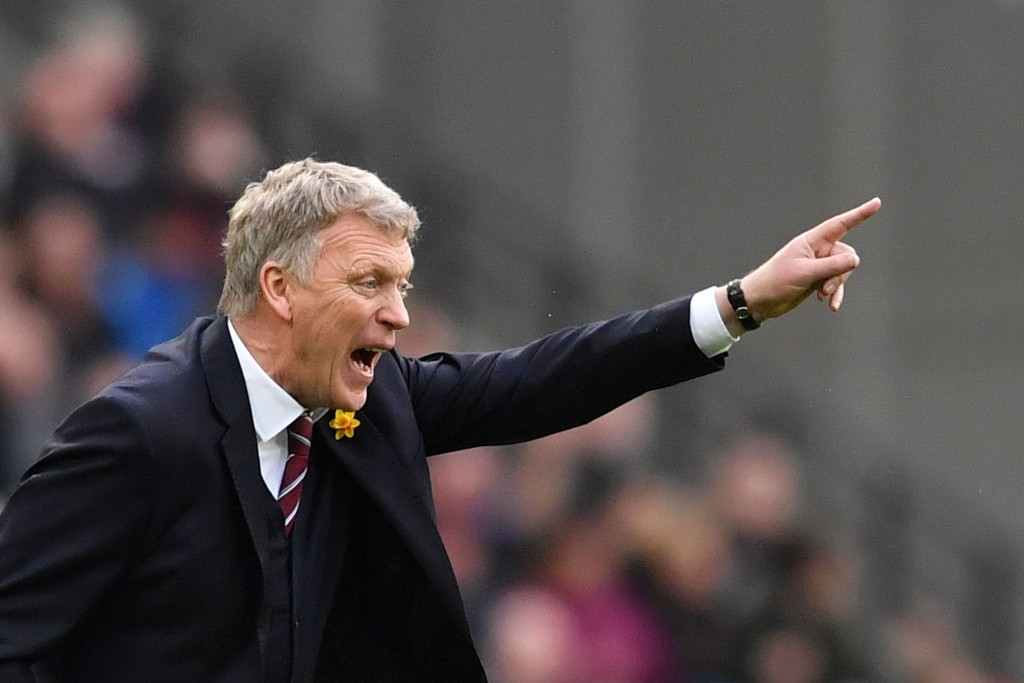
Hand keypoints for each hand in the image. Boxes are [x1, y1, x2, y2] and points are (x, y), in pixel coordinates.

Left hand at [719, 197, 881, 332]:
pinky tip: (831, 306)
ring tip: (823, 296)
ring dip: (836, 285)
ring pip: (843, 271)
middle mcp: (817, 250)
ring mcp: (818, 265)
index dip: (859, 214)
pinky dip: (835, 294)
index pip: (840, 224)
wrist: (760, 301)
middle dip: (841, 273)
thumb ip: (832, 266)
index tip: (877, 203)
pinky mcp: (818, 280)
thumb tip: (856, 259)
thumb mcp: (805, 274)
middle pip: (846, 256)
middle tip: (825, 287)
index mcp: (811, 241)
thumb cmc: (776, 282)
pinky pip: (836, 284)